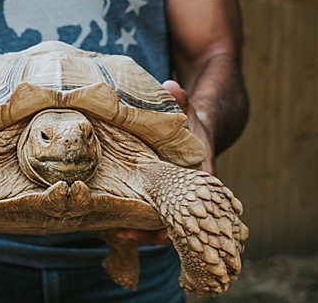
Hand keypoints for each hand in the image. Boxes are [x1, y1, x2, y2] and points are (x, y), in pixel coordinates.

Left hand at [116, 80, 216, 244]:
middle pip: (174, 223)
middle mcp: (188, 192)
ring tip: (117, 230)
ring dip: (142, 229)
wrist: (201, 129)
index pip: (190, 207)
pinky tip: (116, 221)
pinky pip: (151, 213)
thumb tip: (171, 86)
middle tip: (125, 231)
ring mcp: (174, 196)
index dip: (174, 221)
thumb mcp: (189, 112)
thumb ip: (182, 102)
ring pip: (160, 222)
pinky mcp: (161, 195)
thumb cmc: (194, 123)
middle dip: (151, 232)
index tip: (158, 230)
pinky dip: (137, 218)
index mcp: (199, 177)